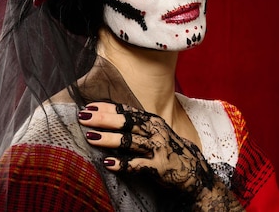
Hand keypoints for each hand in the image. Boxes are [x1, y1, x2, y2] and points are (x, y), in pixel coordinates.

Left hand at [78, 102, 214, 196]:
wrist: (194, 172)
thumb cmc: (169, 150)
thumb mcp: (155, 133)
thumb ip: (136, 126)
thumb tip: (107, 119)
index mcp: (152, 121)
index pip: (126, 111)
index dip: (107, 108)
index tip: (88, 106)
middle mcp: (155, 131)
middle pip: (126, 123)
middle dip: (103, 119)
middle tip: (83, 117)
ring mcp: (158, 148)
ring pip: (130, 142)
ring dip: (109, 139)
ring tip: (91, 138)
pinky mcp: (159, 167)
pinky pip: (137, 165)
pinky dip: (122, 164)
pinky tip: (107, 163)